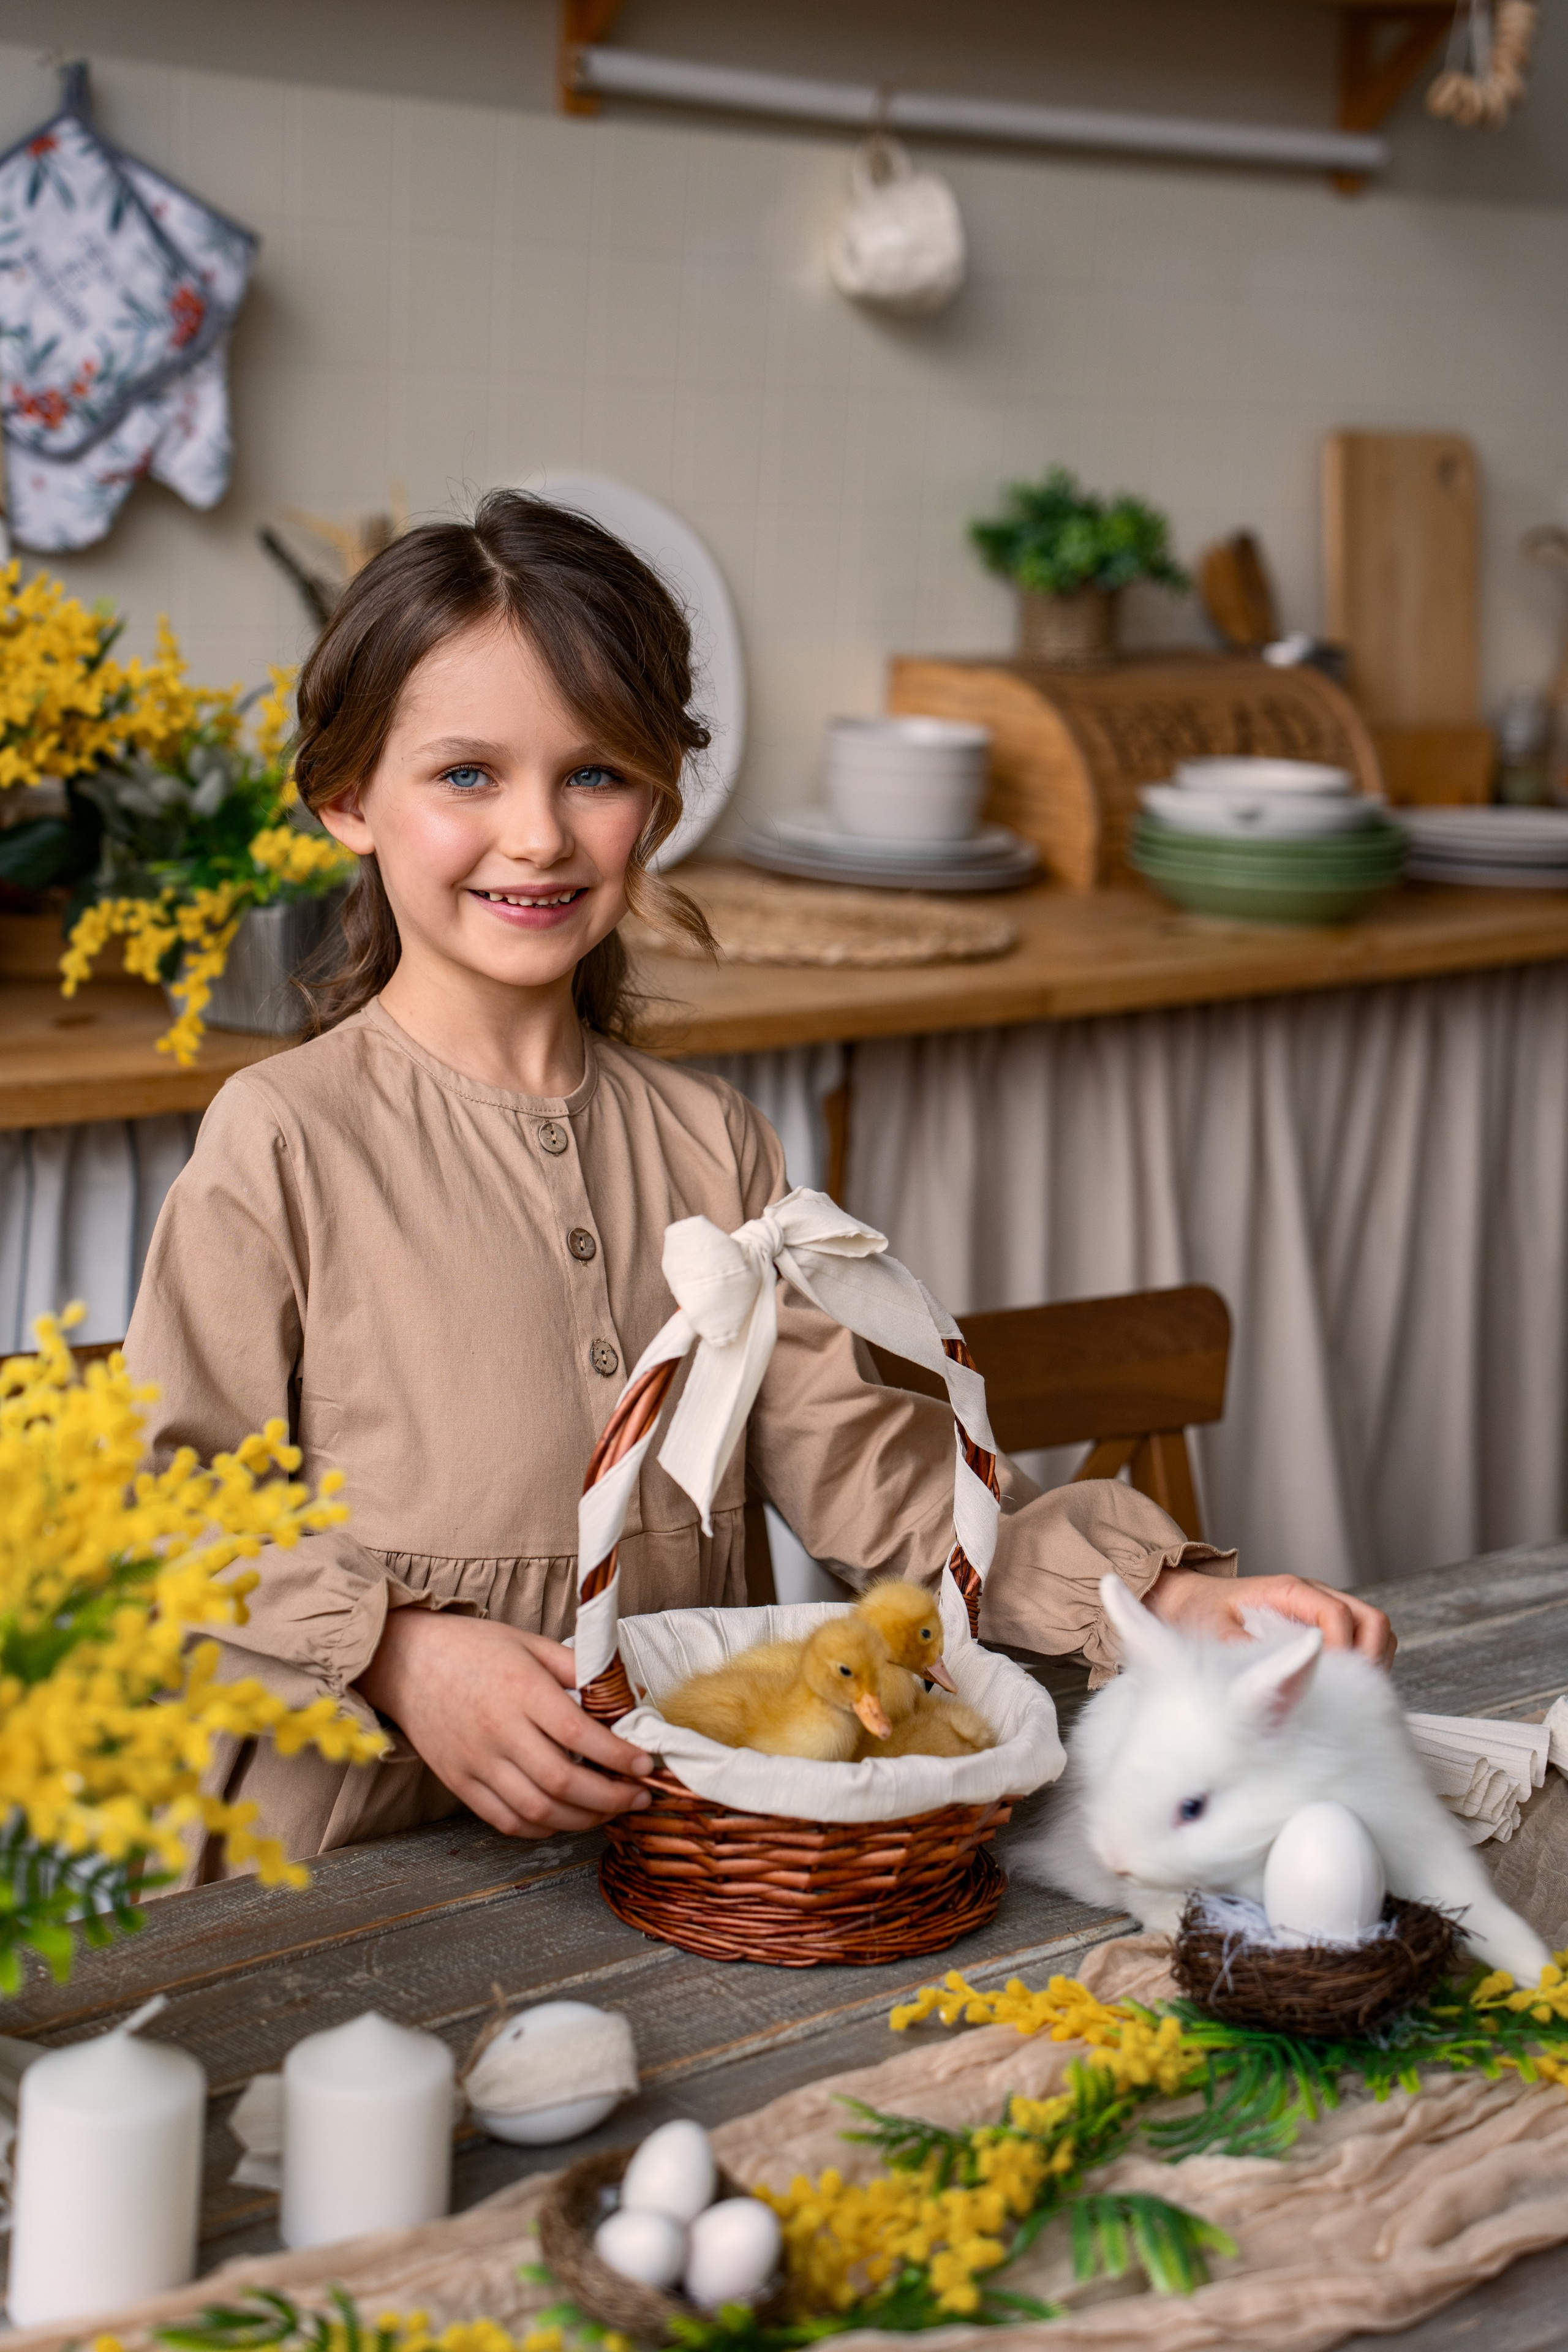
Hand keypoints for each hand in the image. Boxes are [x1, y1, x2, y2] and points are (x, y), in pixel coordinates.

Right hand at [355, 1610, 654, 1837]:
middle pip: (562, 1782)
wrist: (406, 1661)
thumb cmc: (474, 1648)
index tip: (646, 1765)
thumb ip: (578, 1669)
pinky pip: (506, 1820)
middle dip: (611, 1798)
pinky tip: (564, 1817)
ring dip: (582, 1820)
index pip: (578, 1734)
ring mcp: (475, 1762)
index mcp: (520, 1691)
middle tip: (638, 1798)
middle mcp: (498, 1731)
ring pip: (537, 1811)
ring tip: (608, 1811)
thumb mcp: (531, 1644)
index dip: (618, 1756)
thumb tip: (626, 1694)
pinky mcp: (459, 1782)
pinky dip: (542, 1828)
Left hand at [1145, 1569, 1394, 1666]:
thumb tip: (1282, 1676)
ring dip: (1373, 1659)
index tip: (1332, 1682)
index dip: (1342, 1651)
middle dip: (1370, 1657)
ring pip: (1375, 1627)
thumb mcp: (1216, 1634)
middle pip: (1371, 1619)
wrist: (1191, 1600)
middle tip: (1354, 1692)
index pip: (1337, 1616)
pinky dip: (1367, 1658)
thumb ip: (1249, 1653)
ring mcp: (1323, 1605)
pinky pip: (1364, 1636)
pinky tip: (1347, 1683)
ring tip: (1355, 1690)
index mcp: (1289, 1591)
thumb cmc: (1202, 1614)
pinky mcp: (1323, 1621)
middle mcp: (1313, 1593)